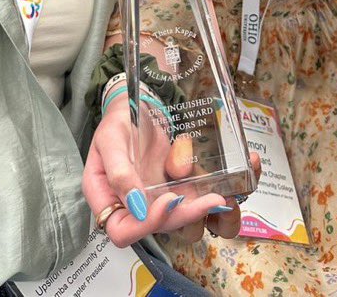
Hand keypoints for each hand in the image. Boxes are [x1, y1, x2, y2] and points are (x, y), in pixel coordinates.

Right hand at [82, 94, 247, 247]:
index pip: (122, 231)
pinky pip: (193, 199)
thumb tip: (136, 206)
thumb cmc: (117, 121)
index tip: (168, 200)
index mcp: (107, 199)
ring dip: (203, 211)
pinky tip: (230, 187)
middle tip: (212, 199)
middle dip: (187, 215)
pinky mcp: (175, 189)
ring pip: (180, 218)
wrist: (136, 105)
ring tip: (222, 197)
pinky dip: (210, 193)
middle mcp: (132, 206)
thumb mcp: (110, 139)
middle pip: (158, 226)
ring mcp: (155, 199)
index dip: (145, 225)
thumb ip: (119, 172)